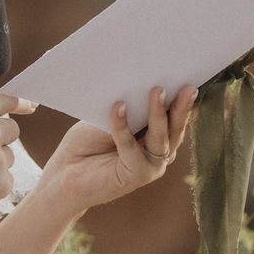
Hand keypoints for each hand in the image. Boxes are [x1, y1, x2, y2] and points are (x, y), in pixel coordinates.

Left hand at [38, 84, 198, 217]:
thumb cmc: (87, 144)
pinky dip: (122, 126)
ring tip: (158, 90)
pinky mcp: (137, 176)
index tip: (188, 76)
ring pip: (160, 137)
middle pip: (174, 127)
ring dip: (158, 112)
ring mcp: (151, 166)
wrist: (65, 175)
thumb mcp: (109, 119)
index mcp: (157, 136)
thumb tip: (143, 87)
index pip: (174, 116)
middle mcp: (160, 152)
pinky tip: (118, 107)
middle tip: (188, 86)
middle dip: (182, 106)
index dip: (182, 98)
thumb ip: (130, 111)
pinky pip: (130, 147)